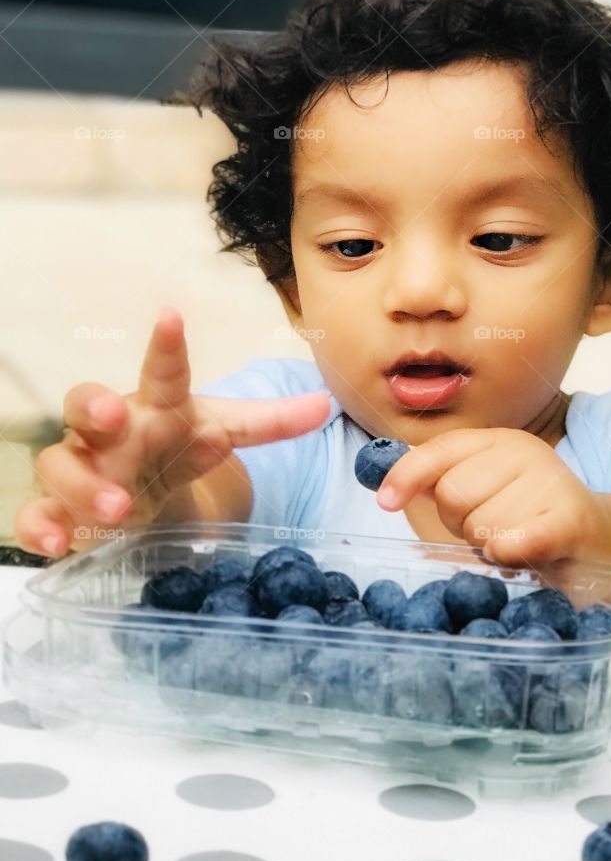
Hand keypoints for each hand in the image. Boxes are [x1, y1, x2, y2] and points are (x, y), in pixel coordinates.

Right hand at [15, 307, 329, 557]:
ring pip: (59, 462)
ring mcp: (80, 465)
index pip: (161, 369)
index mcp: (156, 403)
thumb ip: (271, 422)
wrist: (140, 488)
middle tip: (115, 416)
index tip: (173, 316)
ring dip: (84, 485)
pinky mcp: (58, 508)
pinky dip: (41, 528)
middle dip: (95, 405)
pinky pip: (35, 514)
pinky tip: (57, 544)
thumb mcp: (223, 431)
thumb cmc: (177, 445)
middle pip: (86, 401)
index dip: (167, 343)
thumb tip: (325, 404)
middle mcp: (109, 428)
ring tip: (118, 509)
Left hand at [375, 427, 610, 566]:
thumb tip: (388, 486)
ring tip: (518, 538)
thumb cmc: (532, 518)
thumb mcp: (488, 491)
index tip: (385, 501)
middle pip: (452, 494)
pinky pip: (510, 542)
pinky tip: (524, 552)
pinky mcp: (570, 519)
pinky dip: (507, 555)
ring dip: (491, 545)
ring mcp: (550, 481)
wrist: (603, 542)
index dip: (406, 475)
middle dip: (461, 523)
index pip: (440, 451)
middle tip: (494, 527)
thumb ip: (442, 482)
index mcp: (500, 440)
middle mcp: (525, 452)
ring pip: (479, 527)